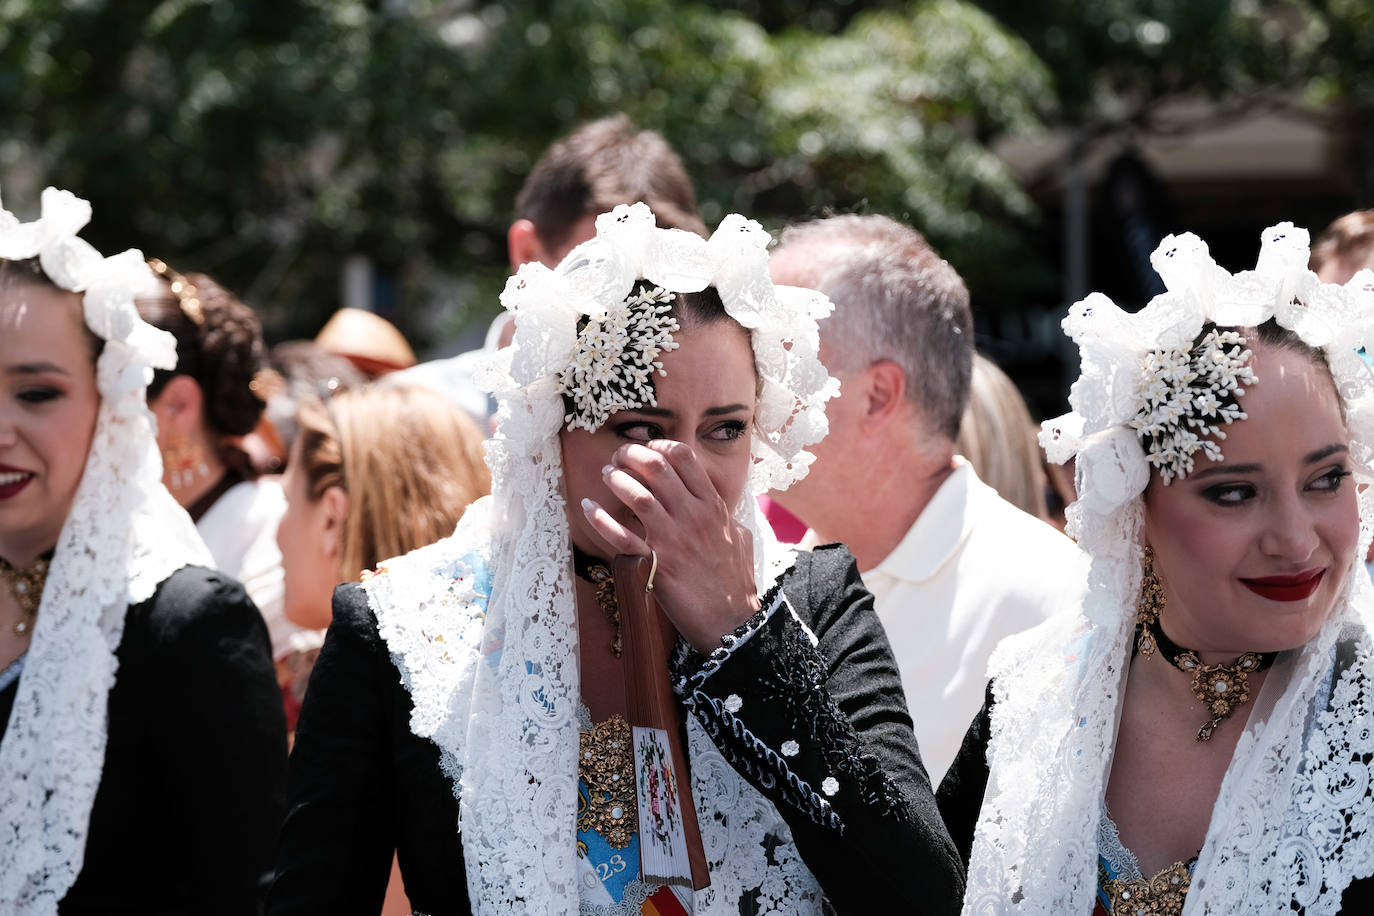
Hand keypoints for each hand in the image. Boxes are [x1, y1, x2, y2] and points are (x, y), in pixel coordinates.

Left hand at [581, 440, 760, 653]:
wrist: (732, 621)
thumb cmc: (736, 581)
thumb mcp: (740, 537)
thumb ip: (725, 515)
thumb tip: (715, 504)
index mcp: (713, 506)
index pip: (683, 457)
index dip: (659, 445)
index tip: (647, 448)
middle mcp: (693, 516)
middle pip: (656, 467)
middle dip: (631, 455)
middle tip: (619, 457)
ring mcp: (672, 540)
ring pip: (637, 494)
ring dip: (616, 478)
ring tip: (607, 475)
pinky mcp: (655, 565)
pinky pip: (620, 538)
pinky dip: (600, 519)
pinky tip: (588, 507)